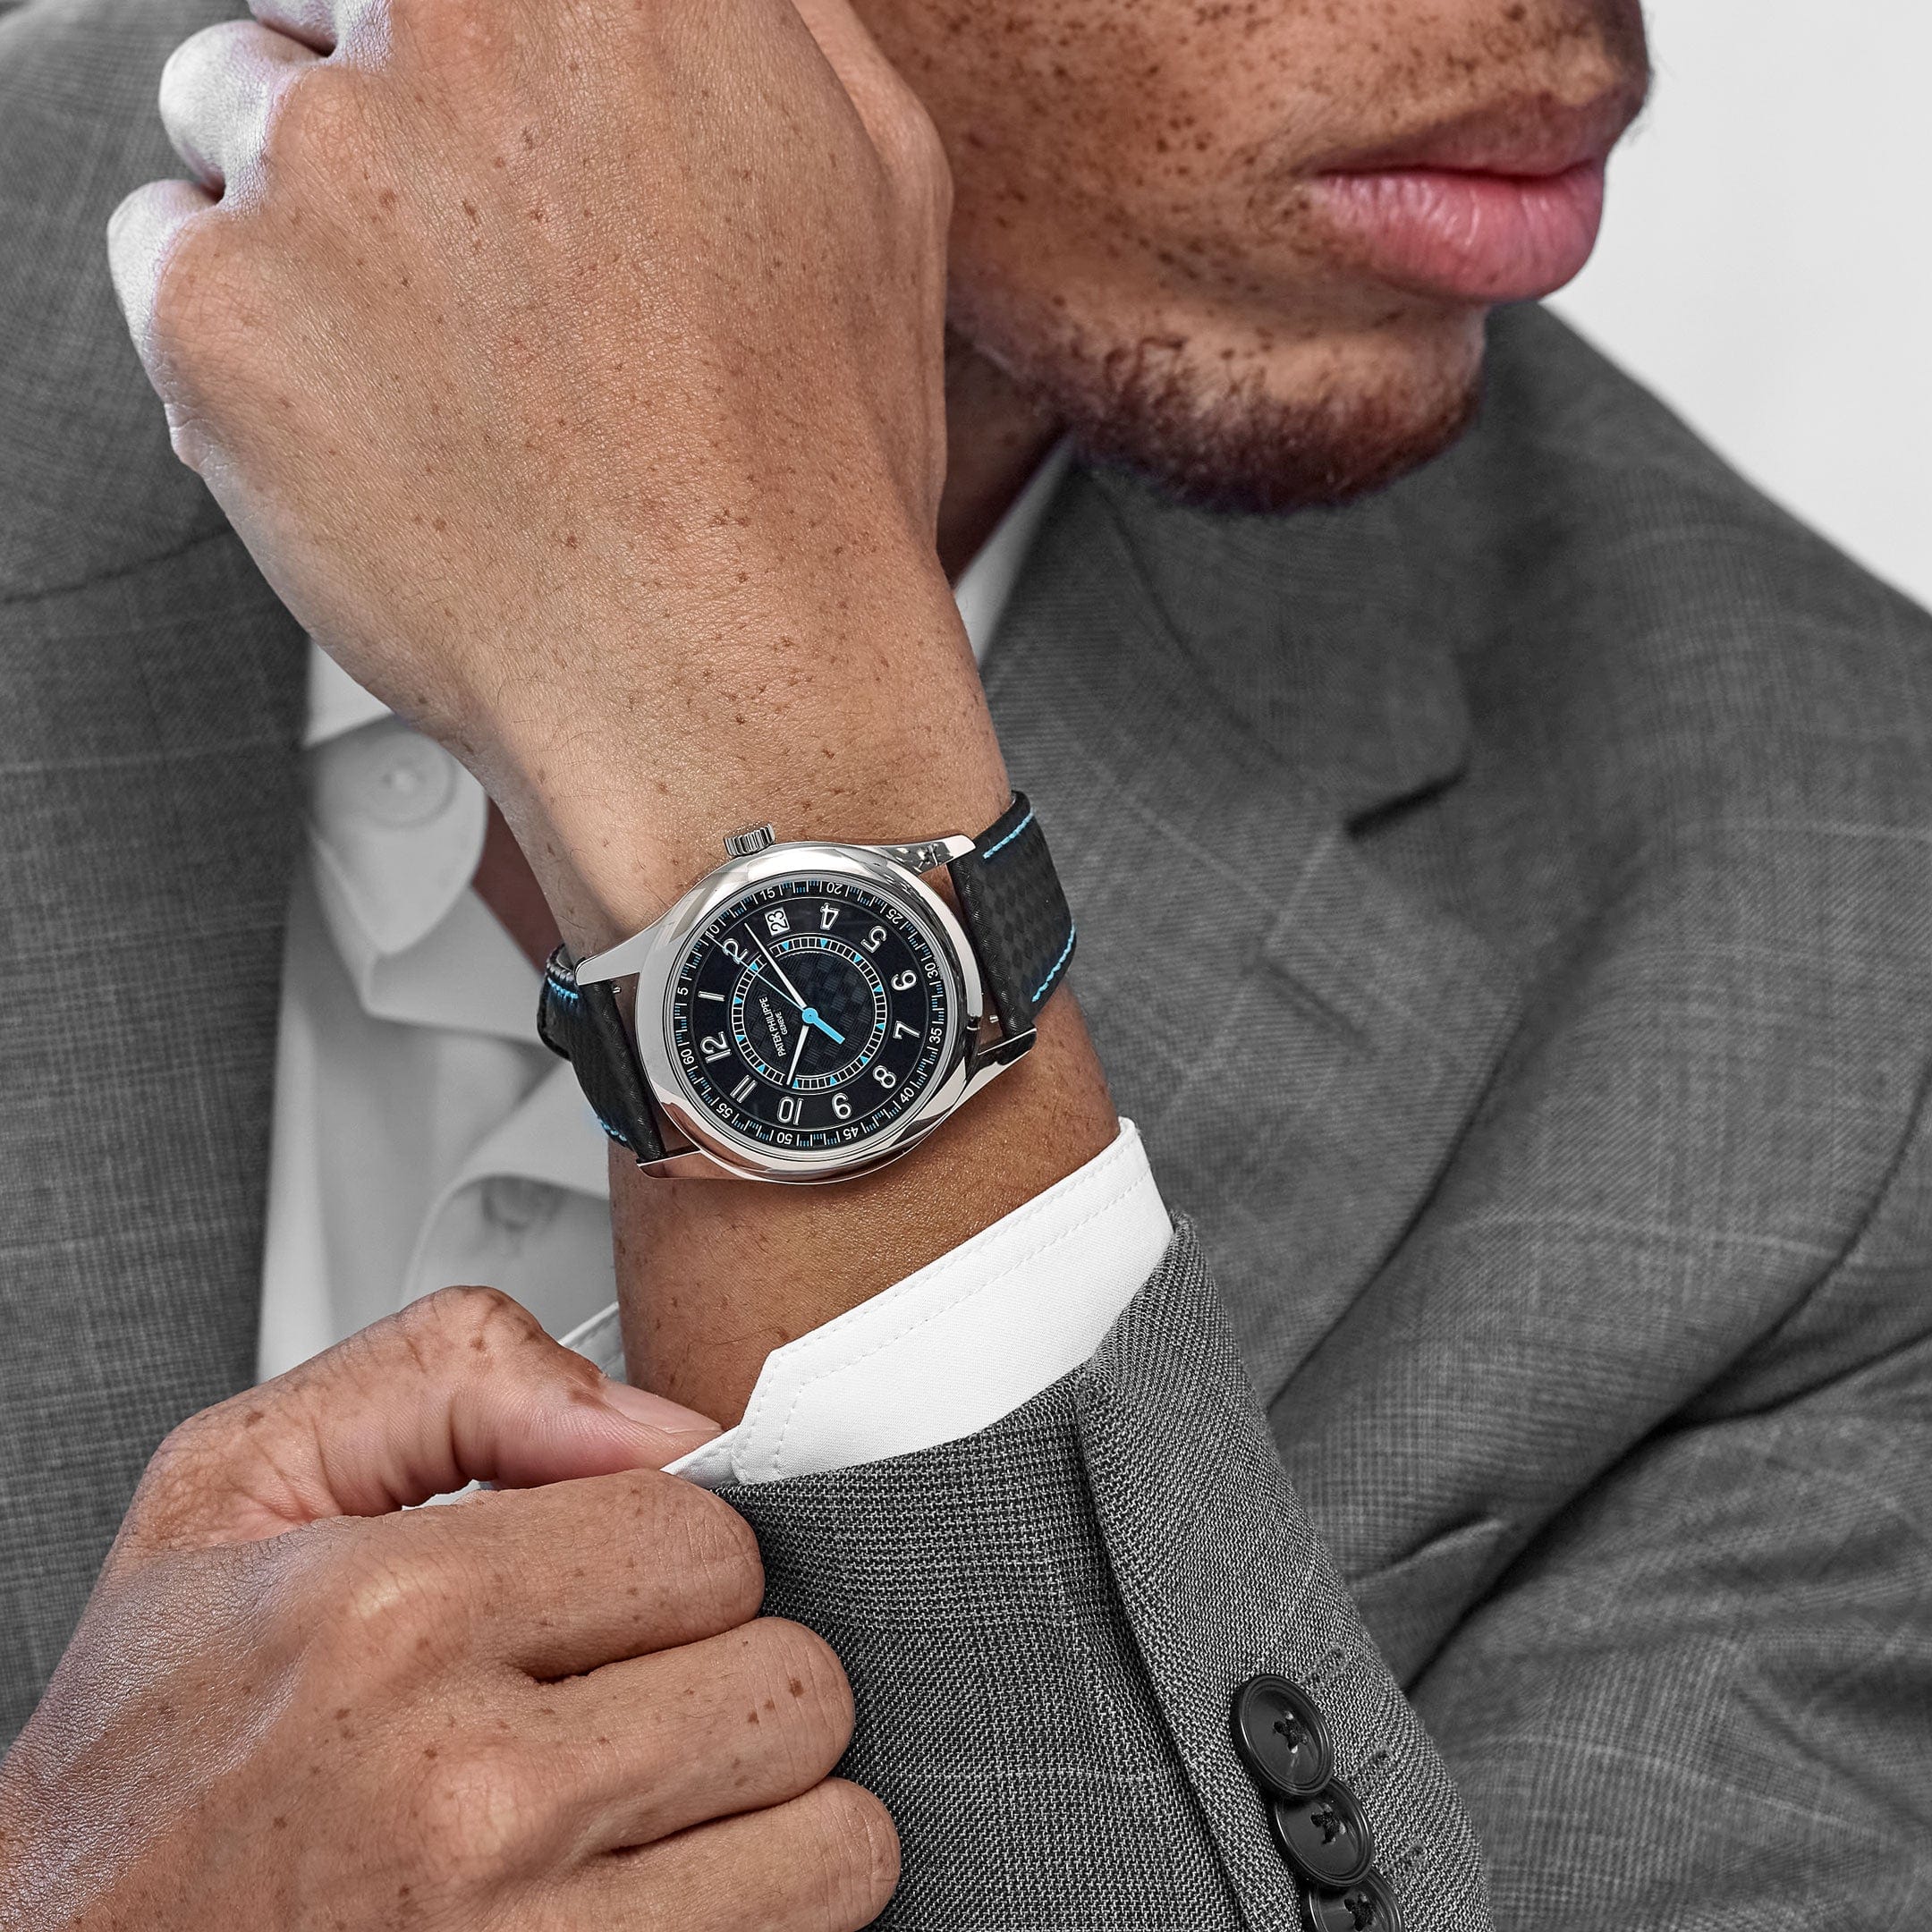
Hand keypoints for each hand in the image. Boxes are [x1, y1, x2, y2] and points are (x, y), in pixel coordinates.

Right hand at [0, 1288, 898, 1929]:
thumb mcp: (237, 1485)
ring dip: (765, 1811)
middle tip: (631, 1701)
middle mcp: (471, 1795)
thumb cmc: (147, 1753)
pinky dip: (757, 1914)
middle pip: (791, 1686)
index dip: (675, 1559)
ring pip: (832, 1837)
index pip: (711, 1540)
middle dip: (731, 1676)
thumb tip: (661, 1418)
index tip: (616, 1598)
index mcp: (398, 1616)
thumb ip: (457, 1375)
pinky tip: (649, 1889)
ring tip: (653, 1804)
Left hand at [108, 0, 1007, 948]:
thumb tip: (665, 6)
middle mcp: (445, 27)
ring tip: (428, 366)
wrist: (727, 678)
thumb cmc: (811, 466)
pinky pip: (160, 255)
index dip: (450, 47)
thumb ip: (758, 29)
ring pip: (225, 111)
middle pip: (323, 4)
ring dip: (298, 214)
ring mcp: (312, 162)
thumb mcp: (877, 180)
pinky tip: (366, 421)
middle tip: (461, 256)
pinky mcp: (213, 306)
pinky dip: (236, 331)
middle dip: (371, 107)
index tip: (467, 112)